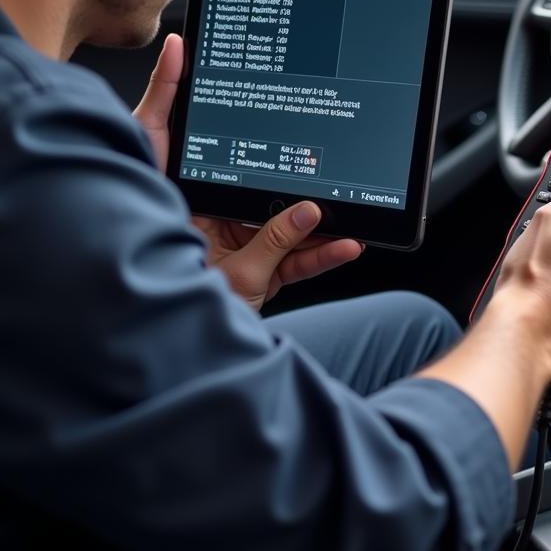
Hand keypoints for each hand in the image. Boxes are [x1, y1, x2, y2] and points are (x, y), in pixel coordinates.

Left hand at [134, 34, 362, 308]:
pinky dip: (324, 253)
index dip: (275, 132)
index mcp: (206, 184)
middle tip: (340, 161)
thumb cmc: (130, 225)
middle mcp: (226, 216)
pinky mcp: (258, 279)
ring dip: (328, 220)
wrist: (139, 308)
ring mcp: (244, 249)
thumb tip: (179, 47)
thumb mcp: (152, 145)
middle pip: (279, 192)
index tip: (299, 112)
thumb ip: (167, 98)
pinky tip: (348, 242)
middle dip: (315, 182)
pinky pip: (297, 265)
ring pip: (296, 229)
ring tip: (352, 204)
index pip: (247, 149)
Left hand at [194, 206, 362, 309]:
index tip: (311, 198)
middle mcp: (227, 234)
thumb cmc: (202, 313)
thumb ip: (277, 240)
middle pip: (275, 219)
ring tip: (348, 238)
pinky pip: (294, 261)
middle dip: (309, 221)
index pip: (249, 199)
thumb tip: (304, 213)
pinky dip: (318, 259)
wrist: (208, 355)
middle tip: (337, 216)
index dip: (281, 194)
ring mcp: (249, 254)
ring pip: (291, 242)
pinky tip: (341, 250)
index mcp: (207, 222)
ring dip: (322, 242)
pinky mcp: (266, 272)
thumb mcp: (244, 272)